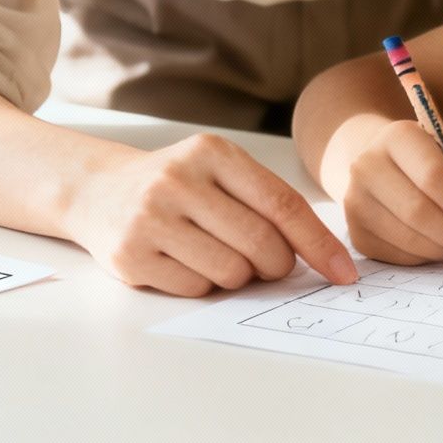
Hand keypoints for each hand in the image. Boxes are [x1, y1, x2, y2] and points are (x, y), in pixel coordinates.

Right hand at [63, 132, 357, 295]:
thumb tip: (323, 253)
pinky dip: (206, 285)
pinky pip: (197, 289)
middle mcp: (179, 180)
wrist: (99, 191)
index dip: (318, 243)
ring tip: (220, 255)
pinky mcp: (131, 256)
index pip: (282, 204)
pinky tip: (188, 262)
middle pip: (261, 243)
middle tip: (270, 264)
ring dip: (239, 276)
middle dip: (277, 265)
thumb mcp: (221, 171)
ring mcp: (151, 218)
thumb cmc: (179, 184)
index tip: (343, 272)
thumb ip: (267, 200)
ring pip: (230, 272)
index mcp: (212, 152)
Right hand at [339, 120, 442, 264]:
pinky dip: (425, 259)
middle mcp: (367, 165)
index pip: (431, 175)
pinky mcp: (356, 234)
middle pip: (416, 211)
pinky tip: (436, 246)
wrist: (384, 168)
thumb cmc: (432, 163)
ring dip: (442, 250)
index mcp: (398, 136)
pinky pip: (397, 257)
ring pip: (407, 238)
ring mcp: (355, 201)